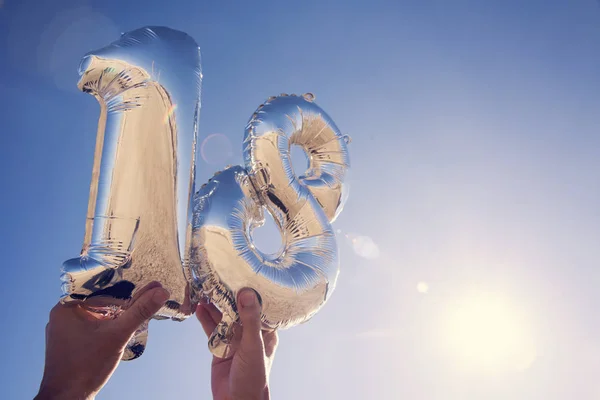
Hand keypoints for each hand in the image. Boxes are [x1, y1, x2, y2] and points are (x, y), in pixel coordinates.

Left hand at [36, 282, 169, 399]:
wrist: (67, 398)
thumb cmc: (86, 367)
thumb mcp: (118, 334)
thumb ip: (140, 311)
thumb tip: (161, 291)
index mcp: (66, 307)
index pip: (100, 288)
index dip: (124, 288)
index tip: (145, 287)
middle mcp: (62, 315)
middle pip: (99, 300)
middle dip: (122, 303)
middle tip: (144, 299)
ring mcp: (64, 330)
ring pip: (97, 313)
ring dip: (116, 315)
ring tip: (136, 314)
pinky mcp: (69, 342)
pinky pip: (92, 325)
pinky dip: (107, 326)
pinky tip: (120, 330)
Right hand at [196, 289, 278, 399]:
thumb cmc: (254, 377)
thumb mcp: (253, 345)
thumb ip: (250, 319)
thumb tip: (247, 293)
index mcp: (266, 331)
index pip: (259, 305)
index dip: (250, 291)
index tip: (241, 274)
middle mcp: (250, 332)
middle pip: (238, 309)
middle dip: (228, 295)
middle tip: (217, 278)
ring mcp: (235, 339)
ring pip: (223, 317)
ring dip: (214, 305)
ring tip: (204, 290)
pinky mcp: (220, 346)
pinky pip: (212, 329)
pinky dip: (206, 319)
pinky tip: (199, 308)